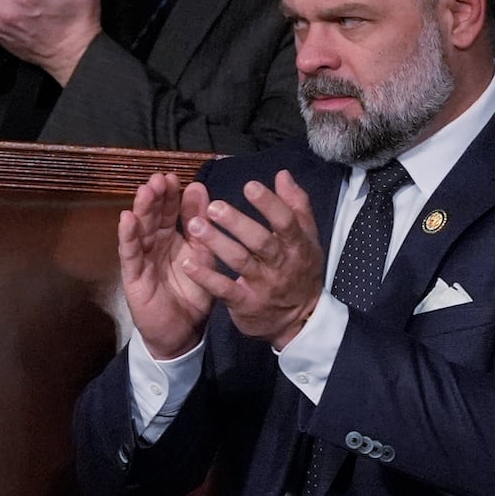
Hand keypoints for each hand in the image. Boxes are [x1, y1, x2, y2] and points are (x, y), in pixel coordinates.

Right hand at [118, 172, 216, 357]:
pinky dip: (127, 235)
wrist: (182, 334)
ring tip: (146, 190)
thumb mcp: (203, 258)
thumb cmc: (192, 297)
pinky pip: (129, 253)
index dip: (174, 195)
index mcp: (173, 240)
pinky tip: (126, 218)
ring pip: (140, 229)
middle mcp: (155, 245)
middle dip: (156, 196)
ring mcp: (142, 259)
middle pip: (153, 215)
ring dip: (141, 209)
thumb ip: (201, 229)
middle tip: (160, 177)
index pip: (172, 212)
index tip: (179, 178)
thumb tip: (200, 191)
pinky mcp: (133, 276)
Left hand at [179, 171, 323, 348]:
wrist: (300, 320)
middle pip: (261, 241)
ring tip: (194, 225)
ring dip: (217, 243)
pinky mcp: (245, 303)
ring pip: (240, 262)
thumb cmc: (300, 270)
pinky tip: (187, 263)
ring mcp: (263, 285)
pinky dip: (206, 277)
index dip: (269, 204)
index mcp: (297, 245)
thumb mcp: (306, 238)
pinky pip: (224, 289)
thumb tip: (282, 175)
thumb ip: (296, 206)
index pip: (286, 222)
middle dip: (238, 223)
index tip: (249, 186)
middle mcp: (281, 264)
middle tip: (214, 206)